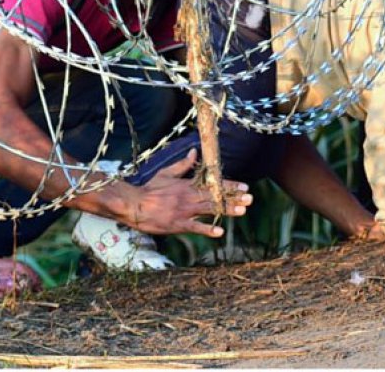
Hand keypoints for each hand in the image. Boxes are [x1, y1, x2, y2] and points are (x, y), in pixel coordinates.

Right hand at [121, 149, 251, 237]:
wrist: (134, 204)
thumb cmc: (149, 189)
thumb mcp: (166, 173)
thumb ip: (182, 165)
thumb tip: (194, 152)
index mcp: (187, 185)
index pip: (213, 184)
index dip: (230, 186)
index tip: (245, 186)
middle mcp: (189, 197)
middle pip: (215, 197)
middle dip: (234, 198)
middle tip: (250, 199)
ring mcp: (184, 211)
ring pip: (209, 210)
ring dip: (226, 211)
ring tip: (242, 211)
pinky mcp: (178, 224)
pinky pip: (195, 227)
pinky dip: (207, 230)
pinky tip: (219, 232)